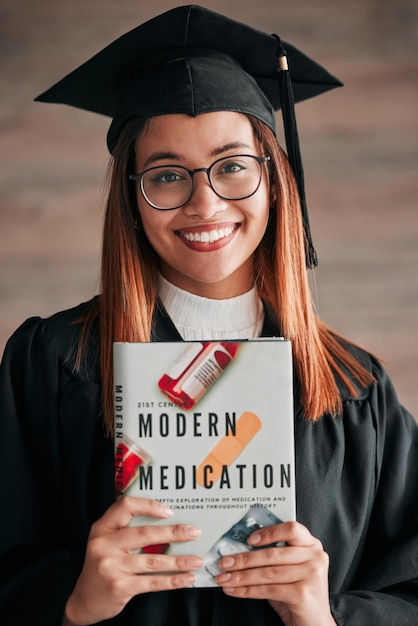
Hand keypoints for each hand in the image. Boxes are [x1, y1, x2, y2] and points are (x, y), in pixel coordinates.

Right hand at [64, 497, 201, 624]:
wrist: (85, 599)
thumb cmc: (102, 564)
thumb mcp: (106, 541)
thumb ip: (127, 529)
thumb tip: (167, 523)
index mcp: (102, 527)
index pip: (126, 506)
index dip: (149, 505)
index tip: (169, 511)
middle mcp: (104, 544)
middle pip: (145, 534)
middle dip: (174, 533)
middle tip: (194, 533)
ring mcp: (111, 566)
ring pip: (153, 561)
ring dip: (179, 561)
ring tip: (196, 560)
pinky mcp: (119, 587)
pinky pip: (152, 582)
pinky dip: (173, 580)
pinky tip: (186, 578)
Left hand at [216, 521, 335, 625]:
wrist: (315, 623)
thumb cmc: (298, 592)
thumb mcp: (289, 569)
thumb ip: (273, 556)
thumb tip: (239, 551)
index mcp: (311, 544)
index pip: (291, 529)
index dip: (269, 532)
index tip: (249, 539)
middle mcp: (315, 557)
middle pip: (273, 554)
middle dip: (244, 559)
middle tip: (225, 562)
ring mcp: (311, 575)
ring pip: (267, 572)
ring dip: (241, 576)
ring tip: (225, 578)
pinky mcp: (303, 594)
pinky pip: (268, 589)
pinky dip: (247, 590)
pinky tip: (235, 590)